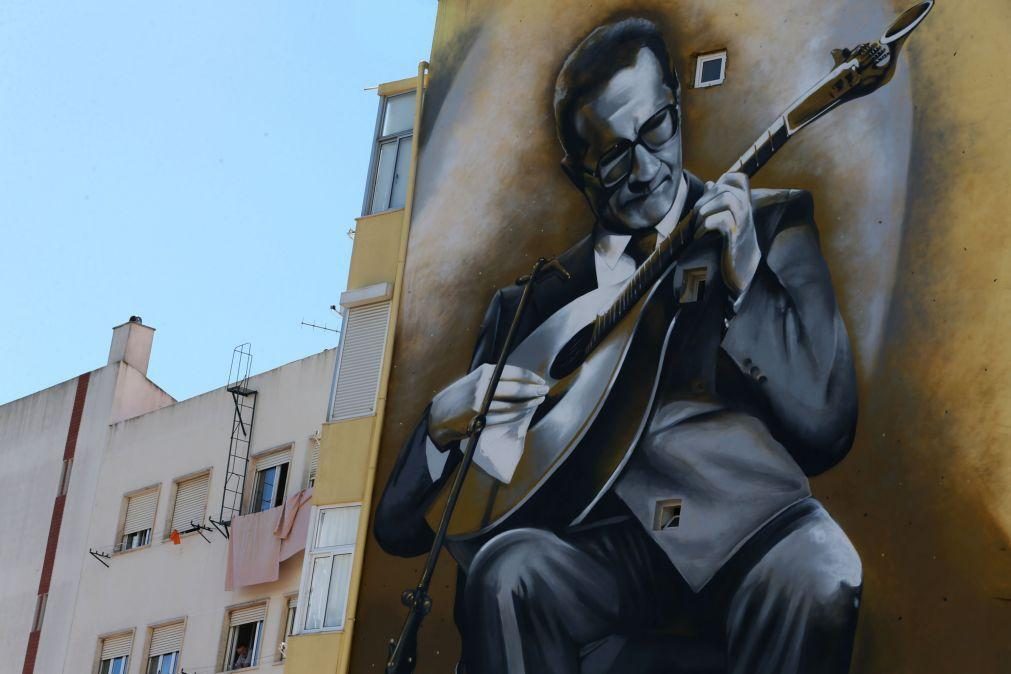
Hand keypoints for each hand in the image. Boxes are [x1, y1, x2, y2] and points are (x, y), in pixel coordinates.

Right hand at [428, 364, 547, 446]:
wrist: (438, 414)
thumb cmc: (461, 396)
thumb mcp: (475, 379)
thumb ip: (494, 378)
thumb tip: (522, 381)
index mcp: (483, 372)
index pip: (514, 372)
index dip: (530, 377)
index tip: (540, 380)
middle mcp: (483, 386)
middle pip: (516, 389)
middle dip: (533, 391)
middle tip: (545, 391)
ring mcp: (481, 404)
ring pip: (512, 406)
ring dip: (528, 405)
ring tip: (538, 402)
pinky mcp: (480, 419)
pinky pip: (505, 418)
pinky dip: (516, 416)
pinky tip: (523, 413)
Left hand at [694, 172, 760, 297]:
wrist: (742, 268)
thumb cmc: (731, 241)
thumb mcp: (727, 217)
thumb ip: (719, 200)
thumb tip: (710, 183)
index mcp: (743, 203)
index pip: (739, 178)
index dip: (724, 180)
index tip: (712, 195)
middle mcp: (746, 210)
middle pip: (724, 189)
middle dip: (704, 201)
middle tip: (697, 218)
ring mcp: (742, 222)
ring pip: (726, 199)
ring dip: (705, 211)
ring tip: (698, 226)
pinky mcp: (735, 237)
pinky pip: (722, 219)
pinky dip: (706, 225)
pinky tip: (701, 235)